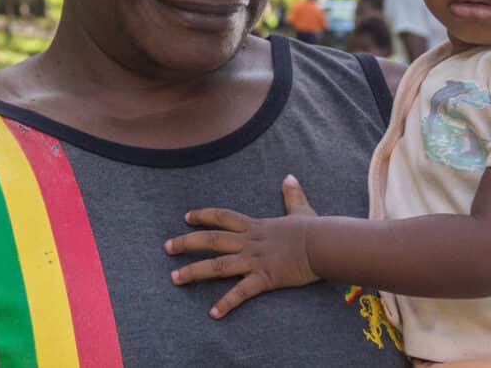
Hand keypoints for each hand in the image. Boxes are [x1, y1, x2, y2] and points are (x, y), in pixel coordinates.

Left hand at [165, 175, 319, 318]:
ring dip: (195, 271)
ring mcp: (256, 260)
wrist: (324, 244)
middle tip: (167, 247)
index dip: (204, 216)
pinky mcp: (265, 277)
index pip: (223, 217)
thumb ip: (292, 194)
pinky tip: (213, 313)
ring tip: (175, 278)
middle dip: (187, 242)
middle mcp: (250, 241)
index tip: (186, 217)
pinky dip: (227, 303)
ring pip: (219, 265)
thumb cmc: (314, 228)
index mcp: (256, 226)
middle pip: (212, 240)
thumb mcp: (300, 208)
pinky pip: (242, 292)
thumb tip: (290, 177)